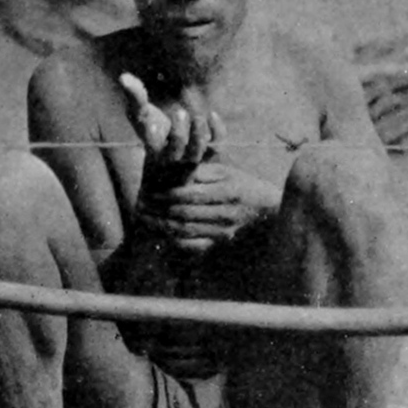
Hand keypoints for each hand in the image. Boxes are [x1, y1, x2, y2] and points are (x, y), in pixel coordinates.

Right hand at [118, 73, 217, 170]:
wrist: (176, 148)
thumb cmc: (154, 126)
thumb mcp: (141, 112)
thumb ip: (134, 96)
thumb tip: (123, 76)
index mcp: (153, 145)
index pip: (150, 142)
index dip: (151, 133)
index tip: (151, 122)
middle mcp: (172, 154)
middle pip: (176, 151)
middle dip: (179, 133)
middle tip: (180, 112)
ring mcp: (192, 154)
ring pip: (197, 150)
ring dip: (198, 133)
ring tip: (199, 116)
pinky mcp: (209, 149)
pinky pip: (216, 144)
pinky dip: (216, 131)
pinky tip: (212, 114)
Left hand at [135, 156, 282, 254]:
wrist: (266, 209)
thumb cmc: (241, 184)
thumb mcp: (225, 170)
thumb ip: (201, 168)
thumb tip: (176, 162)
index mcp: (228, 191)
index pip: (191, 194)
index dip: (168, 194)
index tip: (150, 189)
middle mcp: (226, 213)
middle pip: (186, 214)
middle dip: (160, 210)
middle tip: (142, 204)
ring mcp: (224, 231)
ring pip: (187, 230)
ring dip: (163, 224)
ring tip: (146, 217)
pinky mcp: (220, 242)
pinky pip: (193, 245)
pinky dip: (175, 239)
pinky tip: (161, 231)